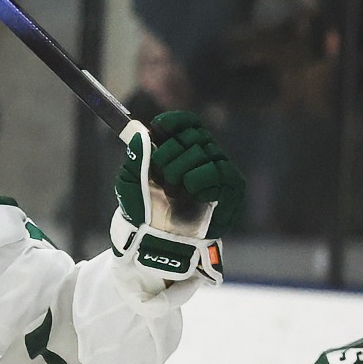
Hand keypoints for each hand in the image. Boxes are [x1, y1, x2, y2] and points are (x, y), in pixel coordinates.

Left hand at [116, 111, 245, 237]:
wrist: (158, 242)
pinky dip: (201, 179)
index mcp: (181, 151)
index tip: (158, 129)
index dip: (174, 122)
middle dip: (172, 151)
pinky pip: (220, 171)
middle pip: (195, 134)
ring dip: (183, 168)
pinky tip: (192, 192)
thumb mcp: (130, 182)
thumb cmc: (144, 212)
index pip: (187, 123)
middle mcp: (203, 158)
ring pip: (206, 151)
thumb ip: (136, 155)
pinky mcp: (232, 189)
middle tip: (162, 172)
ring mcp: (219, 172)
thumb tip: (142, 131)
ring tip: (174, 189)